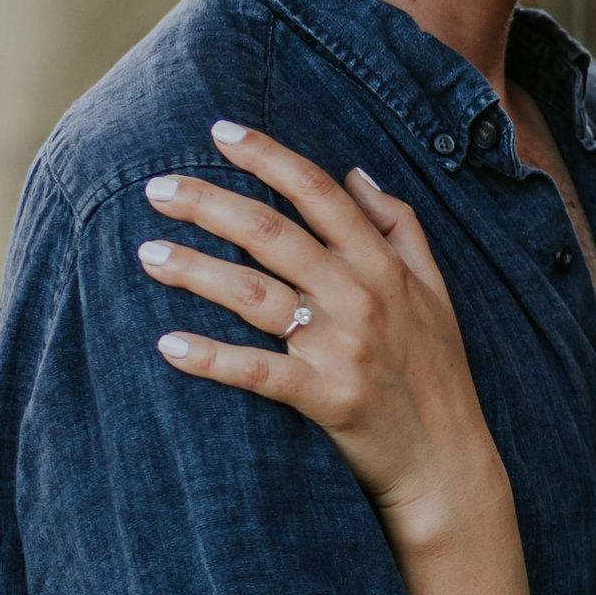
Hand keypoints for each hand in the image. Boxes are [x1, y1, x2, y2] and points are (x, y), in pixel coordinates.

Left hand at [139, 123, 516, 570]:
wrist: (448, 462)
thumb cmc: (436, 373)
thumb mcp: (435, 289)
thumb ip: (400, 226)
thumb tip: (356, 174)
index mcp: (385, 264)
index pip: (320, 193)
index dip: (269, 156)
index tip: (220, 132)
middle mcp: (362, 297)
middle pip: (272, 233)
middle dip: (209, 203)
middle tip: (156, 187)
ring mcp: (343, 348)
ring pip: (255, 295)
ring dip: (196, 270)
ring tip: (147, 254)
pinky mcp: (326, 399)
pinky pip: (258, 372)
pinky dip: (212, 358)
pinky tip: (169, 345)